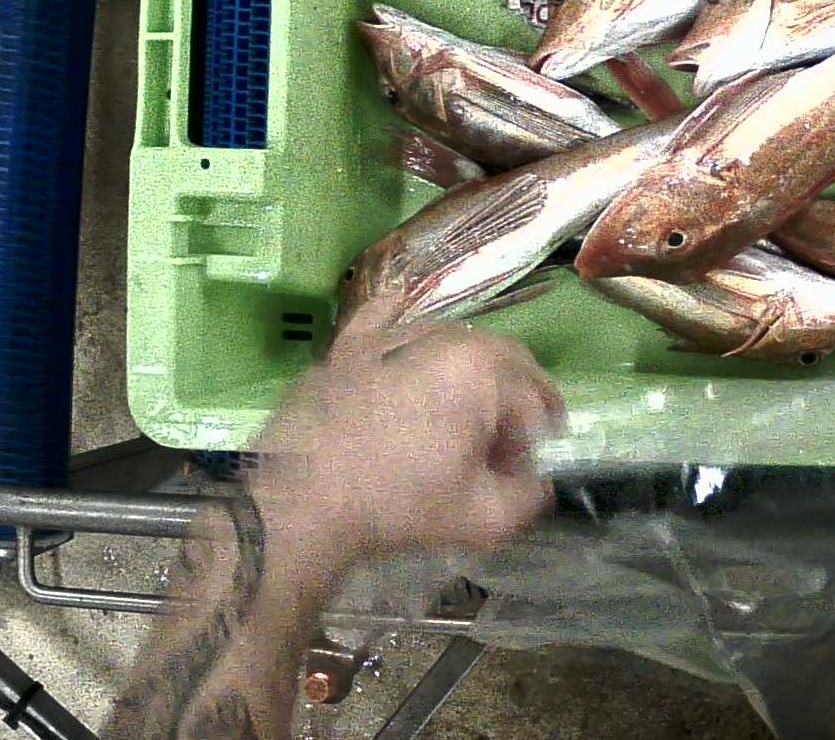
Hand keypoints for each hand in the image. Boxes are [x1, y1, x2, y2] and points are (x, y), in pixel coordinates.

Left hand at [251, 300, 564, 567]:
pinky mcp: (348, 346)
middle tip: (501, 444)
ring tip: (457, 417)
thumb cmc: (397, 506)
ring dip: (470, 373)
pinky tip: (405, 321)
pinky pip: (383, 316)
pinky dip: (401, 315)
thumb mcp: (483, 519)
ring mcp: (392, 335)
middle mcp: (446, 338)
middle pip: (504, 360)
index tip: (517, 476)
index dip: (533, 445)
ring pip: (454, 342)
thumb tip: (536, 482)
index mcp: (485, 370)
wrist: (298, 504)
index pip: (535, 403)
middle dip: (514, 400)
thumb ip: (528, 497)